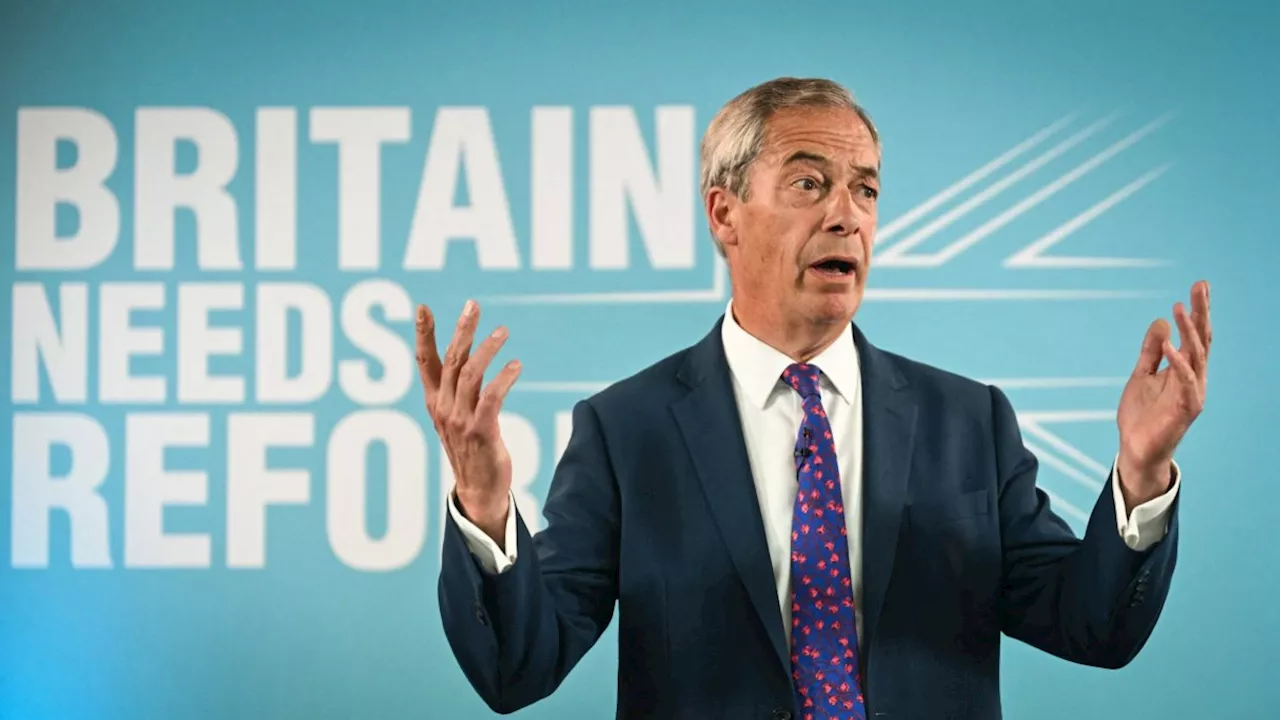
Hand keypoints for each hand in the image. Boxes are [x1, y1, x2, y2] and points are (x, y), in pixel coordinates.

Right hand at [416, 299, 521, 543]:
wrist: (478, 490)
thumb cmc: (470, 449)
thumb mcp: (456, 416)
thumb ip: (458, 388)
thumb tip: (466, 356)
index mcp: (435, 402)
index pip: (425, 362)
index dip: (423, 334)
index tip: (422, 307)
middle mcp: (443, 408)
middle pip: (451, 361)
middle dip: (461, 331)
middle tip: (473, 306)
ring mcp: (460, 421)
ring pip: (470, 375)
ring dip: (487, 350)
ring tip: (503, 332)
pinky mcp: (481, 432)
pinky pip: (491, 398)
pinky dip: (503, 379)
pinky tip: (516, 365)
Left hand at [1116, 281, 1210, 505]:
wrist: (1136, 449)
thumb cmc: (1142, 415)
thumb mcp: (1142, 374)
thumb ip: (1150, 351)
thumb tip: (1161, 322)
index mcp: (1184, 370)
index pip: (1195, 335)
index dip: (1197, 311)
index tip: (1199, 285)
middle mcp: (1193, 378)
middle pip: (1201, 340)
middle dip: (1201, 312)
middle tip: (1201, 286)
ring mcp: (1191, 393)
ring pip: (1197, 357)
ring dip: (1189, 332)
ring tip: (1180, 308)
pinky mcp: (1184, 409)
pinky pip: (1185, 383)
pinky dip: (1179, 364)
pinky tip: (1171, 346)